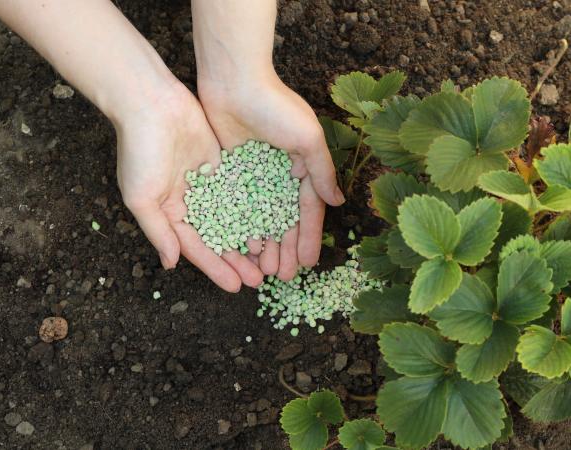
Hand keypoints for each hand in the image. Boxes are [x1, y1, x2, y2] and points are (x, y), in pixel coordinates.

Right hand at [115, 81, 262, 291]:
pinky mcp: (221, 165)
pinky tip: (273, 222)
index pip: (197, 249)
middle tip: (260, 279)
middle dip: (237, 260)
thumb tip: (172, 264)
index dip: (216, 269)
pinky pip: (240, 191)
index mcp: (167, 213)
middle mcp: (188, 202)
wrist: (151, 104)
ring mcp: (206, 184)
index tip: (237, 287)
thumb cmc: (140, 152)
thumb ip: (159, 231)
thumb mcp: (142, 198)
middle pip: (218, 238)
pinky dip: (254, 207)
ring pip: (233, 218)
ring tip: (271, 257)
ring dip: (249, 238)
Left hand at [198, 72, 344, 280]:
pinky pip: (238, 207)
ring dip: (265, 245)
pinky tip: (242, 249)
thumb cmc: (276, 106)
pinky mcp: (233, 171)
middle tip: (284, 277)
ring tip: (264, 271)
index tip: (309, 264)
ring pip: (262, 219)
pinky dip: (241, 227)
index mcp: (304, 166)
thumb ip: (321, 171)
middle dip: (287, 249)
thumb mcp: (307, 138)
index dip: (310, 237)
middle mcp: (283, 174)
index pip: (308, 210)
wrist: (234, 81)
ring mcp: (257, 175)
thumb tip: (338, 202)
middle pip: (286, 220)